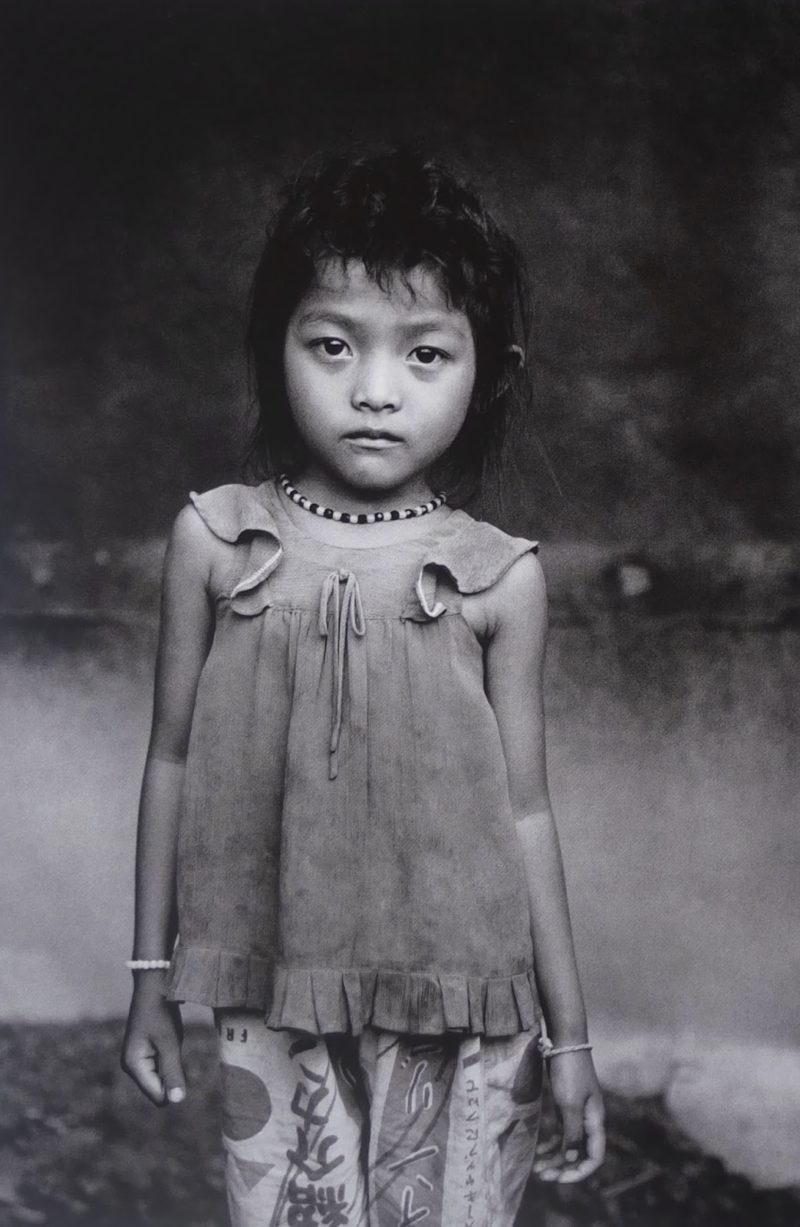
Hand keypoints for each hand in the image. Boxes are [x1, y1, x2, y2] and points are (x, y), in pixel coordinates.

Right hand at [120, 976, 185, 1105]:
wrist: (154, 984)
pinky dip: (171, 1055)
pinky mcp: (145, 1051)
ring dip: (172, 1062)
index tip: (177, 1059)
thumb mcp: (170, 1043)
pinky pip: (162, 1064)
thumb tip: (177, 1101)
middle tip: (173, 1046)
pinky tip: (169, 1036)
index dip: (173, 1084)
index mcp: (133, 1065)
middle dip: (172, 1073)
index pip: (157, 1094)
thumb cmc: (162, 1011)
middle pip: (159, 1087)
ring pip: (162, 1075)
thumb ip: (172, 1072)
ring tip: (170, 1039)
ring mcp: (138, 1058)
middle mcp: (132, 1065)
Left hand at [534, 1050, 604, 1182]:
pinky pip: (562, 1131)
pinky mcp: (567, 1104)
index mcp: (595, 1121)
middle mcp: (589, 1120)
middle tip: (542, 1176)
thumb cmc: (569, 1071)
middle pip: (580, 1153)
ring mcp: (578, 1112)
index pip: (593, 1157)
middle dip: (562, 1167)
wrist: (565, 1040)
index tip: (559, 1179)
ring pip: (569, 1144)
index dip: (579, 1171)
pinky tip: (539, 1151)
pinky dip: (552, 1143)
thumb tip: (572, 1160)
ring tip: (537, 1167)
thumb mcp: (569, 1104)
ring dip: (555, 1157)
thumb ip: (572, 1133)